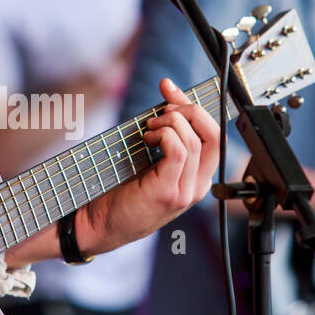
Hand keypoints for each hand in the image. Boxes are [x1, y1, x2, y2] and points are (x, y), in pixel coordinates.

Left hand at [81, 77, 219, 251]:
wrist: (100, 225)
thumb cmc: (122, 193)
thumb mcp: (152, 160)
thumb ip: (165, 135)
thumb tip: (168, 97)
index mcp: (198, 178)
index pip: (214, 134)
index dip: (194, 106)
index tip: (169, 89)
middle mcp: (198, 186)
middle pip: (214, 134)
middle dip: (189, 110)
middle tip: (161, 110)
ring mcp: (186, 192)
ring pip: (194, 140)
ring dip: (170, 123)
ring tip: (148, 129)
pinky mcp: (169, 192)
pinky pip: (179, 151)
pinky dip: (165, 135)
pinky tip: (148, 138)